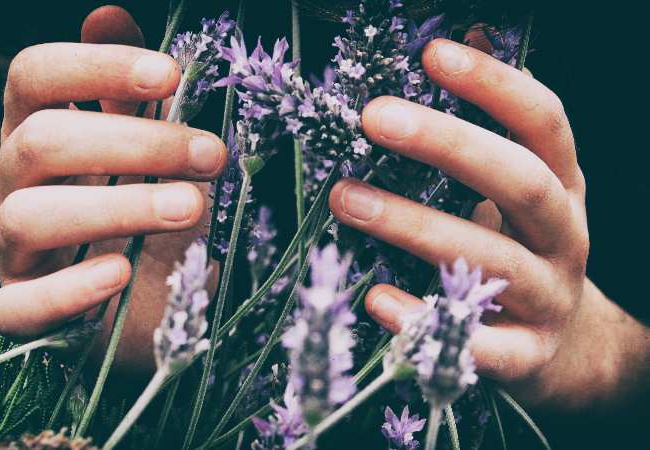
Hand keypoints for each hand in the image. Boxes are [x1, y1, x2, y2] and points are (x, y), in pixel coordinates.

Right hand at [0, 6, 224, 371]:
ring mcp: (12, 251)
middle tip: (211, 154)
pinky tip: (121, 273)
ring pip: (30, 217)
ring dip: (119, 206)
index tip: (170, 74)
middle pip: (41, 143)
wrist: (142, 303)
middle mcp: (13, 186)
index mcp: (38, 135)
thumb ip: (126, 91)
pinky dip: (71, 289)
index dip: (94, 67)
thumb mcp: (146, 152)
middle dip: (134, 142)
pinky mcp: (22, 311)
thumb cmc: (144, 216)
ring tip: (192, 206)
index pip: (32, 78)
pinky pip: (19, 307)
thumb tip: (109, 14)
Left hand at [329, 39, 647, 409]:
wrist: (570, 347)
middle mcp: (564, 235)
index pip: (543, 122)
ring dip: (414, 225)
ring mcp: (549, 297)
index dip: (494, 84)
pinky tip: (376, 298)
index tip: (432, 54)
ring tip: (344, 198)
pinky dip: (425, 320)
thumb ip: (494, 122)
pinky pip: (479, 345)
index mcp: (562, 185)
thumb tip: (466, 32)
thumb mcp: (524, 185)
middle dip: (448, 145)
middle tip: (373, 117)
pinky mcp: (526, 355)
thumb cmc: (525, 249)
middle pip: (519, 182)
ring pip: (490, 259)